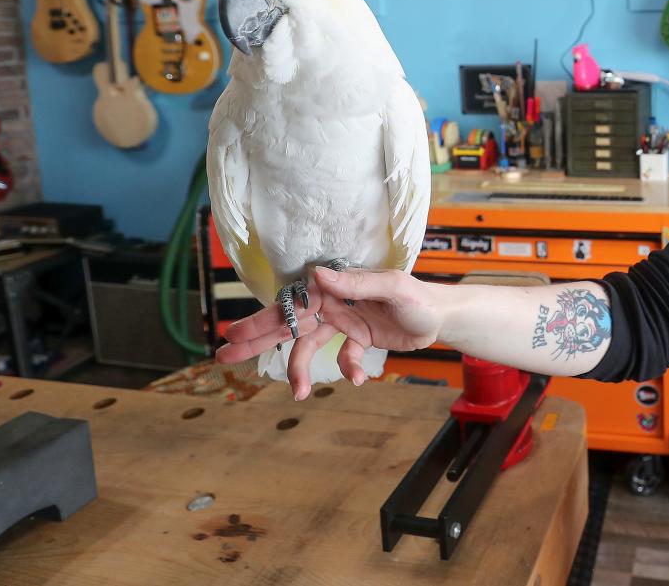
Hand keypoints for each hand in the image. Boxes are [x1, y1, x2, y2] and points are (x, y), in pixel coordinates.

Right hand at [214, 267, 447, 399]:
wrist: (442, 317)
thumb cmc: (419, 297)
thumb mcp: (391, 287)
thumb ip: (355, 283)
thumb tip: (318, 275)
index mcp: (335, 287)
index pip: (291, 304)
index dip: (262, 320)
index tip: (235, 335)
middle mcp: (334, 303)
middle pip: (289, 324)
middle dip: (258, 341)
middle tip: (225, 357)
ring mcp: (344, 322)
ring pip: (309, 346)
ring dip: (300, 369)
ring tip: (298, 393)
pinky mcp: (358, 339)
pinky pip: (341, 358)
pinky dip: (346, 370)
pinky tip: (359, 379)